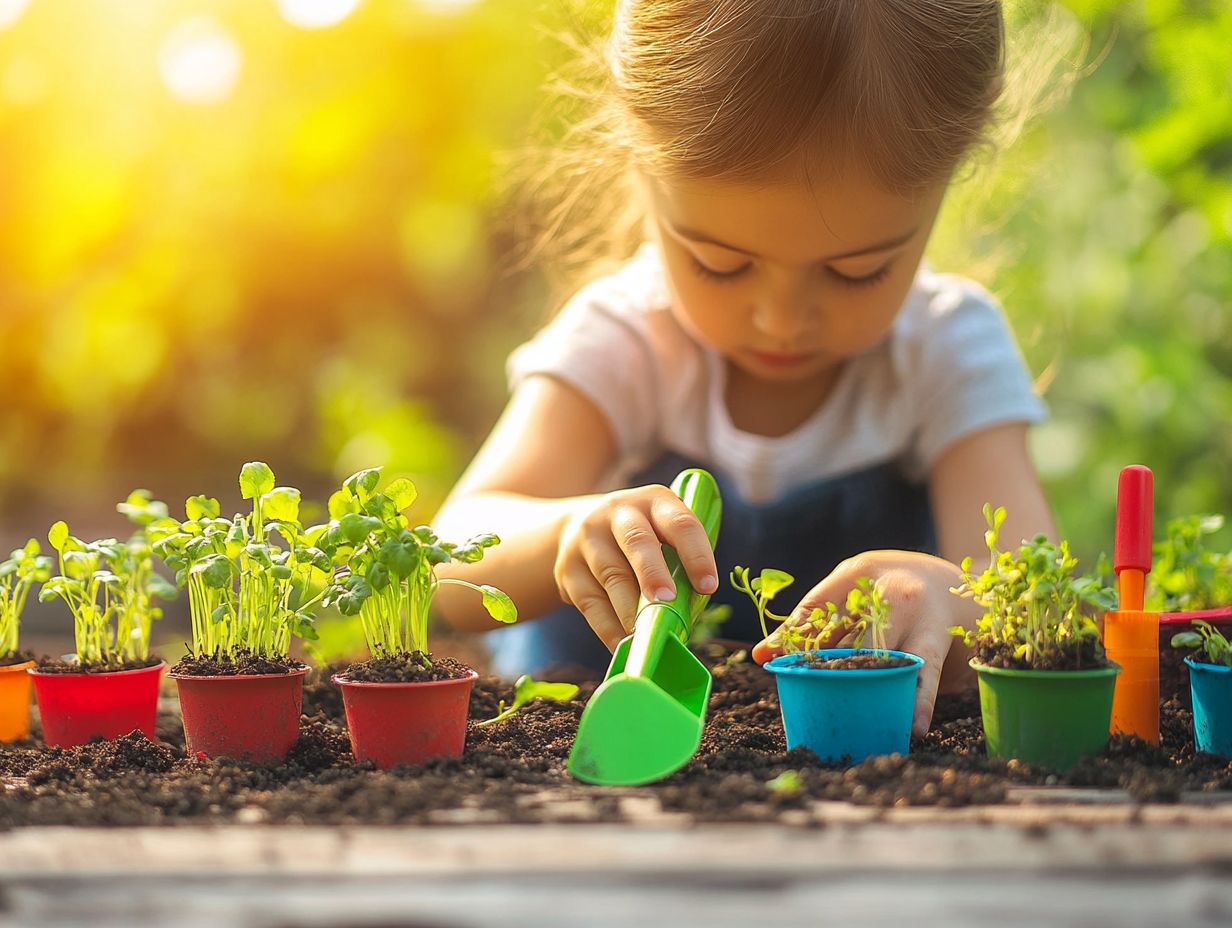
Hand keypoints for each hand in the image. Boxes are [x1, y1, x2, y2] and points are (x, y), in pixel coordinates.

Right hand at [554, 485, 718, 650]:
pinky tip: (624, 645)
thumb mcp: (661, 531)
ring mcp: (588, 538)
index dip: (696, 555)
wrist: (578, 526)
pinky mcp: (567, 568)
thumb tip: (690, 611)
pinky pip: (590, 603)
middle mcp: (618, 512)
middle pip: (637, 542)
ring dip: (631, 610)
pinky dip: (609, 628)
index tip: (708, 587)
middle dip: (654, 574)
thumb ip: (678, 560)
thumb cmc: (642, 537)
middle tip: (667, 602)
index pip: (680, 523)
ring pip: (611, 576)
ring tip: (647, 634)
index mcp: (654, 501)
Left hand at [750, 550, 980, 736]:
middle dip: (829, 664)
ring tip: (858, 717)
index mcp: (859, 572)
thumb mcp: (846, 592)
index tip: (768, 656)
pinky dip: (920, 702)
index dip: (791, 632)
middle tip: (809, 688)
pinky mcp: (936, 640)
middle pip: (851, 632)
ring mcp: (917, 615)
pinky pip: (926, 674)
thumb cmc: (879, 592)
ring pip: (886, 655)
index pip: (816, 603)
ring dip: (870, 686)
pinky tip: (913, 726)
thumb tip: (759, 655)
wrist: (944, 583)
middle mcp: (890, 591)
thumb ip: (811, 620)